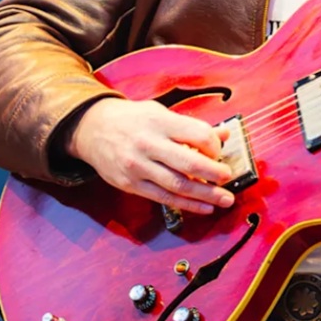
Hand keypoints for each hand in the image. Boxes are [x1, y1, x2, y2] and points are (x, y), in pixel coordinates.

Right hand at [64, 97, 236, 213]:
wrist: (92, 129)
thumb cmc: (132, 120)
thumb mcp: (161, 113)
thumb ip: (192, 126)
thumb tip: (224, 134)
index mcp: (160, 122)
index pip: (197, 135)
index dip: (214, 146)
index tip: (220, 152)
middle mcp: (149, 144)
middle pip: (189, 163)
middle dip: (214, 174)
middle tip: (229, 178)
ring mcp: (138, 167)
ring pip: (178, 185)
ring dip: (206, 195)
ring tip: (225, 199)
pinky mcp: (131, 184)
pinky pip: (164, 198)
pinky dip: (187, 205)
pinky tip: (204, 207)